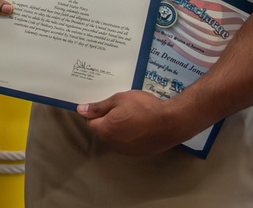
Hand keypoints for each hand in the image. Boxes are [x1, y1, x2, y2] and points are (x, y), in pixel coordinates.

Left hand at [77, 90, 192, 155]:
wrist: (171, 122)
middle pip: (102, 131)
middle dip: (106, 120)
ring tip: (131, 114)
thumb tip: (81, 110)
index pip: (90, 123)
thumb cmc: (144, 107)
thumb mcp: (119, 99)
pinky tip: (139, 124)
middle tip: (119, 107)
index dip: (95, 112)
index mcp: (106, 130)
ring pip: (115, 137)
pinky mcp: (138, 153)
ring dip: (118, 128)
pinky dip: (129, 134)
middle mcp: (113, 144)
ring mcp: (126, 150)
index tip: (104, 105)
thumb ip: (98, 107)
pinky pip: (126, 142)